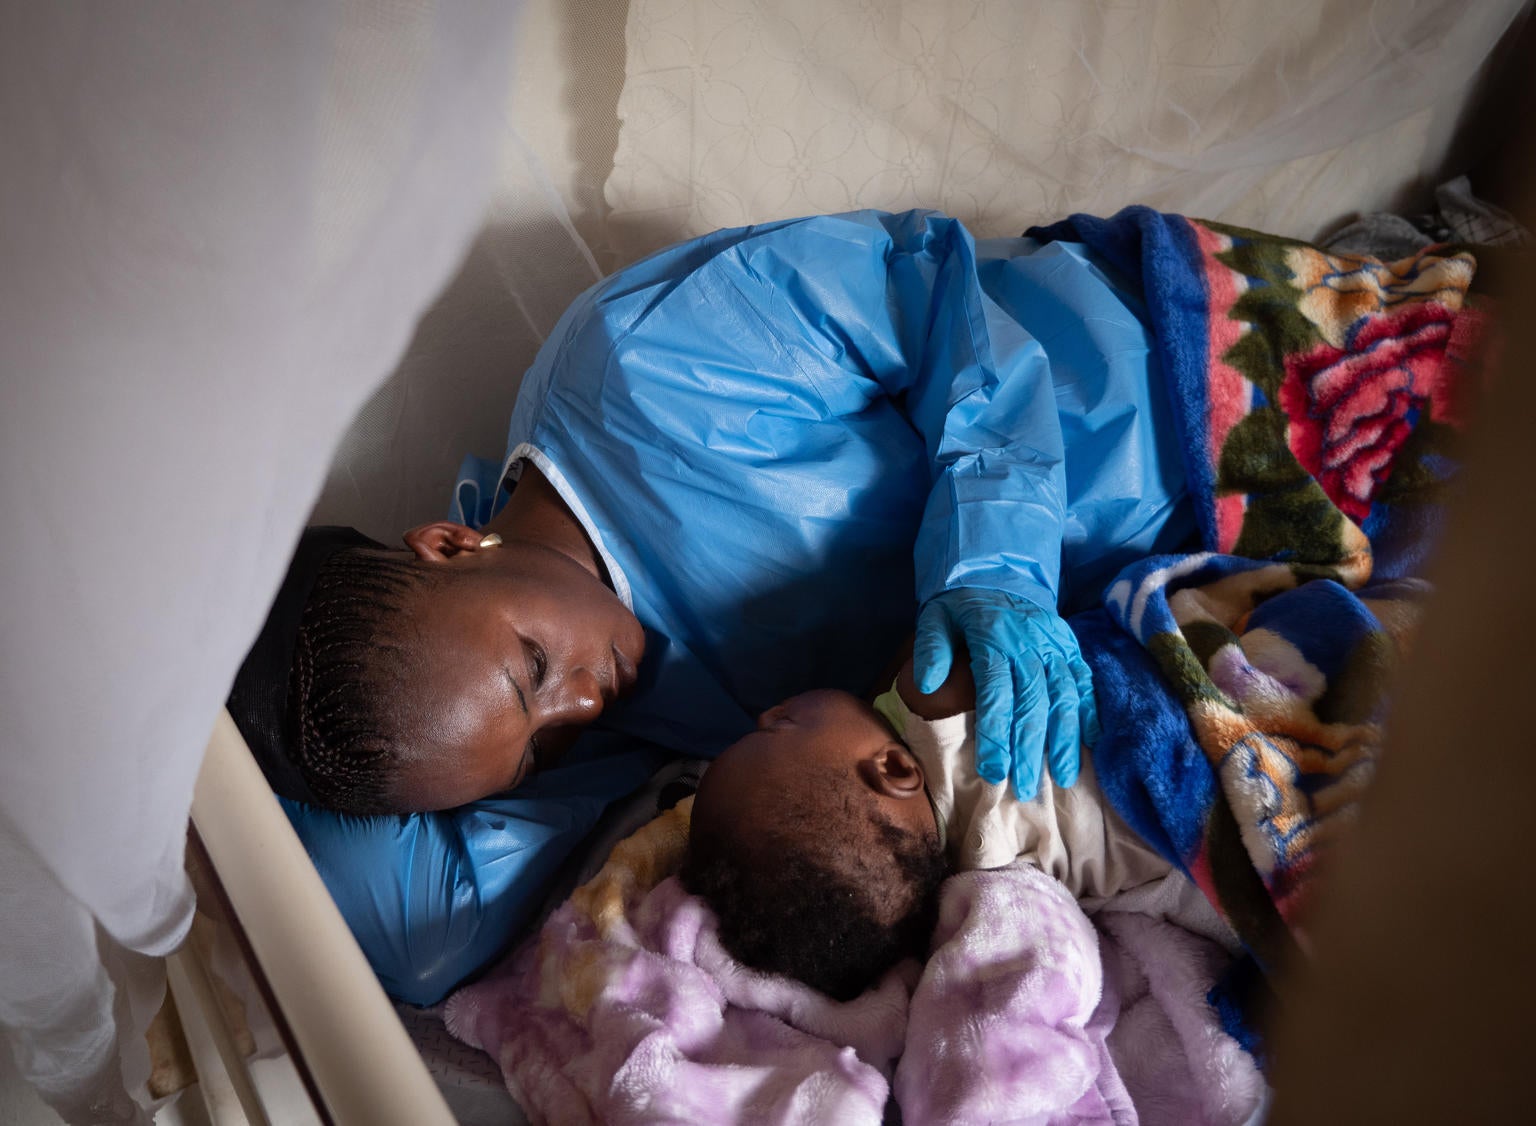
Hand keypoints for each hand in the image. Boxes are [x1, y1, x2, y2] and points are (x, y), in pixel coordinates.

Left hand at [913, 588, 1098, 799]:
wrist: (998, 568)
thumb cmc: (961, 604)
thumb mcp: (935, 618)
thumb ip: (931, 649)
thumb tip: (926, 685)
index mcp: (994, 637)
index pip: (996, 693)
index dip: (997, 734)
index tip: (994, 771)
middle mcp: (1030, 643)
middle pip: (1033, 702)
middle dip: (1031, 749)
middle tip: (1027, 788)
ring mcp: (1055, 645)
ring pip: (1064, 696)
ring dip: (1065, 738)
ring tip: (1063, 776)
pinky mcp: (1070, 646)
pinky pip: (1084, 681)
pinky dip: (1090, 711)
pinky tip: (1090, 742)